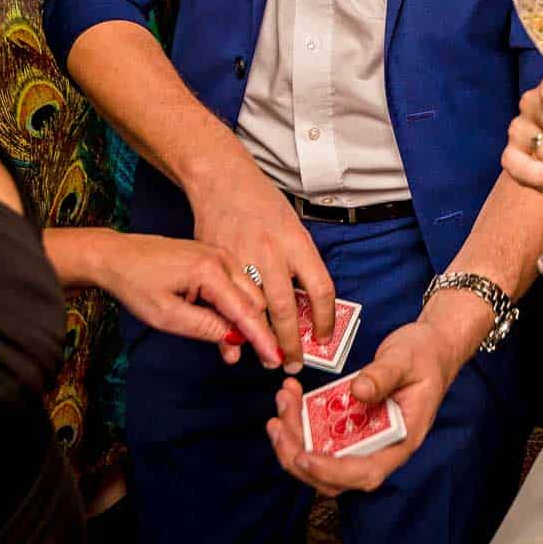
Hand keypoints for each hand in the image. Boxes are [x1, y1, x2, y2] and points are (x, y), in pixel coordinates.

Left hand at [90, 231, 281, 367]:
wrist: (116, 255)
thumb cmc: (135, 282)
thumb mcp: (166, 315)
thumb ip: (204, 328)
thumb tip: (235, 339)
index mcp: (210, 271)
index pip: (245, 311)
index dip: (261, 338)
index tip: (275, 359)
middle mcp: (221, 258)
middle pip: (254, 301)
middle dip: (254, 331)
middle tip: (248, 358)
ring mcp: (219, 255)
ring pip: (248, 293)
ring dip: (243, 320)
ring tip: (228, 347)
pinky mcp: (214, 258)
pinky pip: (235, 285)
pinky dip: (234, 307)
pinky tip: (220, 325)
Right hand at [186, 147, 335, 370]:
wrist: (222, 181)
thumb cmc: (262, 205)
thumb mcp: (293, 228)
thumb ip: (298, 265)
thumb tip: (305, 307)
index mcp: (297, 242)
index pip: (321, 289)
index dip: (325, 319)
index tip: (323, 338)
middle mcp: (272, 252)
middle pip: (286, 309)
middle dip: (291, 343)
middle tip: (294, 362)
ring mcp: (242, 258)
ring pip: (255, 311)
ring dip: (261, 340)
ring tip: (268, 356)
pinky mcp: (217, 263)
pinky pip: (226, 302)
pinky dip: (231, 325)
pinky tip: (237, 340)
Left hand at [266, 319, 453, 494]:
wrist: (430, 347)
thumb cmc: (424, 355)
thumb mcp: (406, 360)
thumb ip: (384, 375)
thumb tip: (358, 391)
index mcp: (402, 441)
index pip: (366, 471)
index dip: (333, 471)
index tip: (304, 456)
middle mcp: (380, 448)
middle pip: (335, 475)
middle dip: (299, 456)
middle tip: (278, 424)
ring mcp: (363, 439)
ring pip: (322, 457)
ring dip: (294, 438)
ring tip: (281, 401)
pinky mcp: (350, 426)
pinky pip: (320, 435)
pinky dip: (299, 420)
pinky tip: (289, 394)